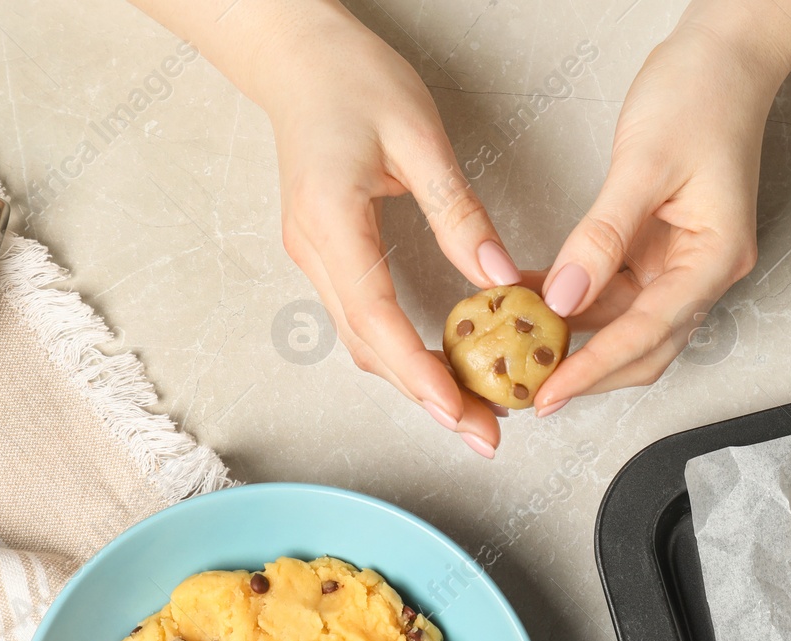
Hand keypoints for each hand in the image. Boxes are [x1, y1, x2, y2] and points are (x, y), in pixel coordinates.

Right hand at [143, 0, 520, 455]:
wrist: (294, 57)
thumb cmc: (351, 79)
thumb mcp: (417, 135)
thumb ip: (457, 208)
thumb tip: (496, 276)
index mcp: (331, 223)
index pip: (376, 320)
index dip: (418, 374)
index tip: (459, 413)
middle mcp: (314, 251)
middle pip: (369, 348)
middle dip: (426, 397)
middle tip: (484, 433)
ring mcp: (314, 257)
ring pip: (363, 341)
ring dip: (414, 380)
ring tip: (473, 409)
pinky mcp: (326, 254)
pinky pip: (363, 318)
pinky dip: (400, 349)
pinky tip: (440, 362)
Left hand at [531, 5, 790, 415]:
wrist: (725, 56)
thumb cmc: (701, 95)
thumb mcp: (644, 163)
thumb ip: (603, 235)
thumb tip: (565, 296)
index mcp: (715, 258)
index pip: (648, 332)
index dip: (595, 368)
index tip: (550, 393)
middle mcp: (702, 270)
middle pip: (643, 347)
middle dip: (587, 372)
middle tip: (529, 390)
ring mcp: (680, 262)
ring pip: (623, 323)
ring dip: (574, 338)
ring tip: (518, 347)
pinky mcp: (657, 248)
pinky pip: (611, 288)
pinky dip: (571, 297)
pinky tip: (527, 296)